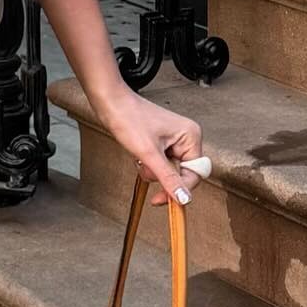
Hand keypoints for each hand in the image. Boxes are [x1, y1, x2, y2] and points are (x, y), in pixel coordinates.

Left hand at [91, 83, 203, 207]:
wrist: (112, 105)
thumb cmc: (129, 119)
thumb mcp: (149, 154)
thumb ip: (168, 178)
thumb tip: (183, 198)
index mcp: (191, 136)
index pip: (195, 173)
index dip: (181, 189)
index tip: (164, 201)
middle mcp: (186, 137)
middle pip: (182, 173)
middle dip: (161, 175)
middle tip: (146, 170)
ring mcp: (175, 140)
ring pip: (169, 171)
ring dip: (152, 170)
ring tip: (140, 156)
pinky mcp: (163, 143)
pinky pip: (161, 164)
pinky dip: (149, 164)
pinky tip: (139, 154)